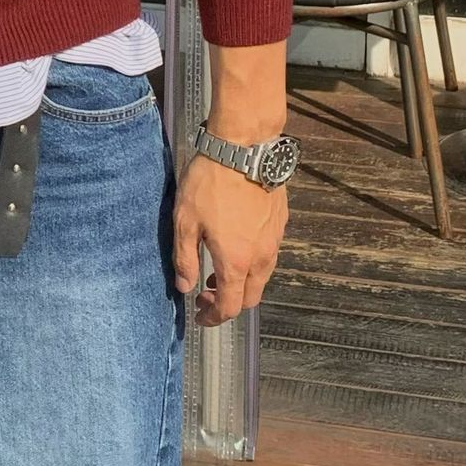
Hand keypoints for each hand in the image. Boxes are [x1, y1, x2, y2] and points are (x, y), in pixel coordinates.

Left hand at [172, 154, 287, 325]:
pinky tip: (236, 244)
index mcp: (236, 261)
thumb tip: (185, 287)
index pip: (230, 307)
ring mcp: (275, 240)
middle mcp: (261, 257)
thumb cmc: (210, 183)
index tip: (200, 315)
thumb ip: (185, 259)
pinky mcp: (280, 222)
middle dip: (229, 303)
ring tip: (218, 269)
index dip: (214, 317)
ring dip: (241, 282)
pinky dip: (252, 261)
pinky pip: (269, 254)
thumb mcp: (185, 221)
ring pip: (262, 277)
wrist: (244, 148)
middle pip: (250, 297)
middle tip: (205, 293)